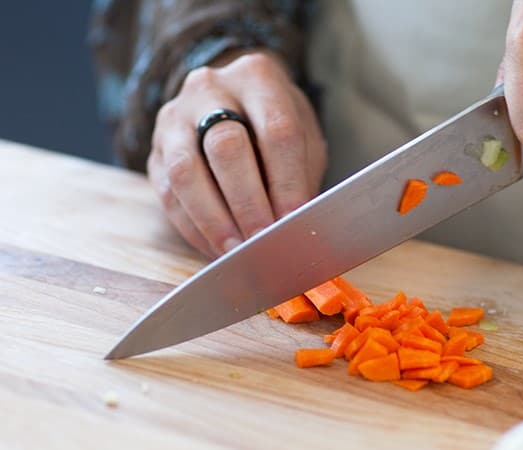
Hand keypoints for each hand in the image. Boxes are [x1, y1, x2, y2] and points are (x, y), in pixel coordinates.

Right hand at [148, 49, 326, 257]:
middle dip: (247, 201)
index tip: (294, 219)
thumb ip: (300, 173)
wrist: (232, 99)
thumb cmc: (276, 124)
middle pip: (224, 146)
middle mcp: (209, 89)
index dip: (286, 181)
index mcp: (258, 78)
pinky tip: (216, 247)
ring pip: (185, 170)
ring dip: (213, 219)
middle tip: (264, 239)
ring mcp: (174, 118)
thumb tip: (292, 223)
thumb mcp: (303, 136)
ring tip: (237, 250)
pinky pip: (167, 193)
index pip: (276, 131)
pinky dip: (193, 227)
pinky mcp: (154, 151)